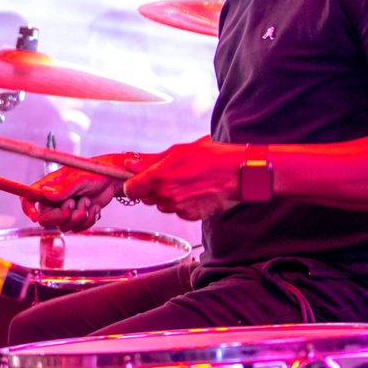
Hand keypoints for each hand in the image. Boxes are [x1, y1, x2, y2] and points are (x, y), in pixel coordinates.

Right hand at [22, 154, 149, 231]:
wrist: (111, 181)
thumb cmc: (92, 173)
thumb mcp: (78, 179)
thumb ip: (63, 188)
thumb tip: (46, 193)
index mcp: (47, 186)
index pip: (28, 198)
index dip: (27, 208)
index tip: (35, 216)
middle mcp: (52, 200)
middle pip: (45, 219)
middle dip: (62, 215)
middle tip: (74, 204)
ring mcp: (64, 210)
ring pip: (63, 226)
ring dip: (78, 217)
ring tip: (87, 201)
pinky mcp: (76, 218)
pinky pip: (77, 229)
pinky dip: (88, 220)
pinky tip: (94, 207)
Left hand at [123, 139, 242, 220]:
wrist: (237, 171)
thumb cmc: (209, 156)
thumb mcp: (177, 151)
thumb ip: (151, 161)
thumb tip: (130, 164)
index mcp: (158, 178)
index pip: (130, 190)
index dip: (134, 185)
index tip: (140, 180)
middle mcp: (166, 196)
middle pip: (146, 198)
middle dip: (152, 189)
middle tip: (168, 177)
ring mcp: (179, 208)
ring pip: (162, 205)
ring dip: (167, 197)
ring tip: (185, 182)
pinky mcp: (191, 216)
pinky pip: (178, 211)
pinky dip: (182, 204)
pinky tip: (194, 191)